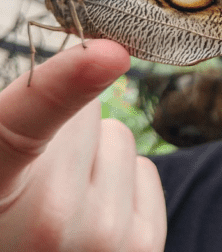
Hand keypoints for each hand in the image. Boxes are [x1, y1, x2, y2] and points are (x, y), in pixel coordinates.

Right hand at [0, 40, 165, 251]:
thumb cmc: (4, 210)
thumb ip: (29, 109)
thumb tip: (101, 56)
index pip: (26, 123)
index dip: (64, 83)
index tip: (108, 51)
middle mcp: (48, 223)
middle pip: (84, 115)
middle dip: (65, 133)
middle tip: (37, 182)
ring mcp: (102, 238)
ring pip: (118, 137)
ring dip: (95, 158)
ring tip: (62, 204)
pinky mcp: (143, 243)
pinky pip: (144, 165)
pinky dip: (122, 181)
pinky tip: (91, 217)